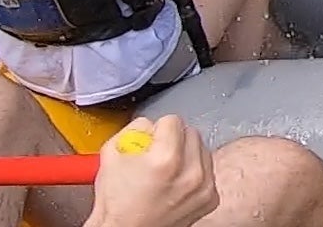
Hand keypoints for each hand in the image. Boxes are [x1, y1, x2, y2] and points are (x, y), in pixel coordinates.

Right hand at [84, 116, 218, 226]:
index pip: (172, 120)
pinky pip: (207, 170)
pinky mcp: (210, 198)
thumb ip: (132, 130)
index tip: (149, 141)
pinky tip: (175, 183)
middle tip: (157, 155)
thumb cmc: (117, 203)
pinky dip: (194, 172)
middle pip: (191, 132)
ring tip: (166, 171)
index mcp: (166, 159)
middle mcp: (190, 173)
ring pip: (202, 149)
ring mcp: (204, 187)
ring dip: (186, 154)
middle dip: (173, 139)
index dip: (156, 130)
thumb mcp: (111, 156)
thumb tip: (148, 123)